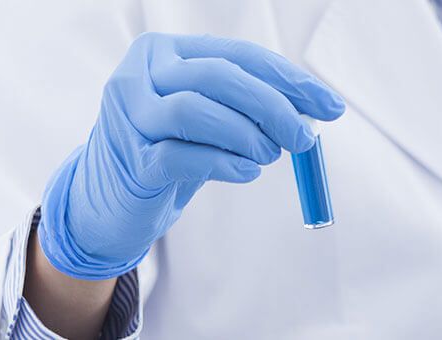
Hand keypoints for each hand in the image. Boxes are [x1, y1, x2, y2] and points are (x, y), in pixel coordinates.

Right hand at [37, 32, 345, 279]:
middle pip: (218, 77)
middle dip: (272, 106)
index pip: (237, 55)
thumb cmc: (169, 149)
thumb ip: (249, 105)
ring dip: (246, 134)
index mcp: (162, 51)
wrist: (111, 199)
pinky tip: (245, 172)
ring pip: (195, 111)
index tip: (330, 106)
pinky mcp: (130, 162)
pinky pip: (182, 157)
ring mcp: (129, 118)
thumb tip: (314, 109)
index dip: (288, 79)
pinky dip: (224, 164)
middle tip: (303, 138)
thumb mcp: (208, 117)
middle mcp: (139, 75)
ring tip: (268, 156)